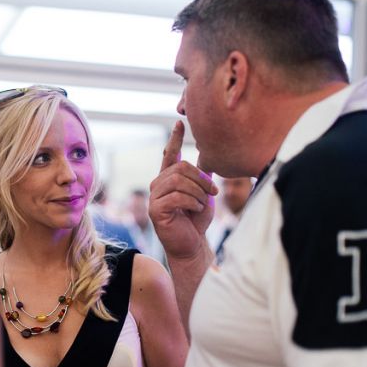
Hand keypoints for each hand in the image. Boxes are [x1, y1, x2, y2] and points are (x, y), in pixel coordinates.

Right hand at [149, 121, 217, 259]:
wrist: (192, 244)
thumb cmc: (197, 220)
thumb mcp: (203, 194)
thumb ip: (202, 178)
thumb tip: (209, 157)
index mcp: (170, 179)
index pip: (170, 155)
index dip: (175, 139)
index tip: (180, 122)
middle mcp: (159, 184)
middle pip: (180, 167)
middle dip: (200, 178)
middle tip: (212, 192)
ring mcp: (155, 196)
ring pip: (178, 180)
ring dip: (197, 191)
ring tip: (202, 203)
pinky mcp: (155, 209)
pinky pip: (176, 196)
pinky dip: (191, 201)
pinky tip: (195, 209)